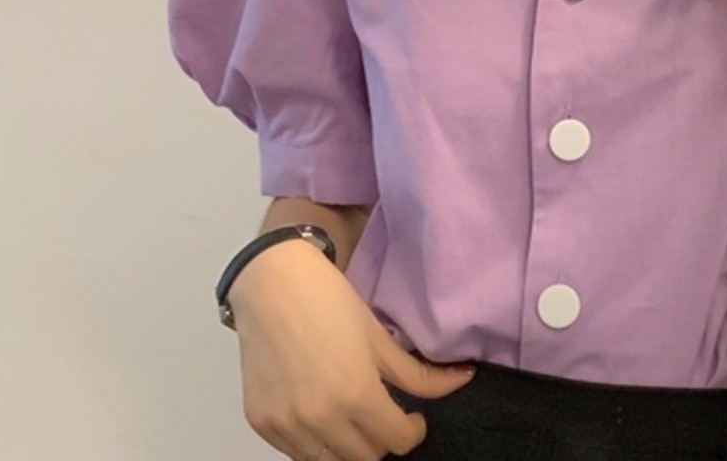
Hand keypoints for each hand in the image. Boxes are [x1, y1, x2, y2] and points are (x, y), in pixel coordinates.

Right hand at [228, 240, 473, 459]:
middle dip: (382, 440)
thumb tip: (464, 380)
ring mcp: (287, 425)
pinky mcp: (261, 423)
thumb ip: (419, 373)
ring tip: (352, 415)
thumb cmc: (331, 302)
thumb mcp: (379, 337)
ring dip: (348, 446)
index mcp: (356, 395)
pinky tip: (321, 413)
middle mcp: (321, 419)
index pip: (397, 442)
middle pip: (366, 458)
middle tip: (383, 414)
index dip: (412, 431)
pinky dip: (315, 443)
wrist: (272, 283)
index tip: (412, 417)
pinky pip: (296, 453)